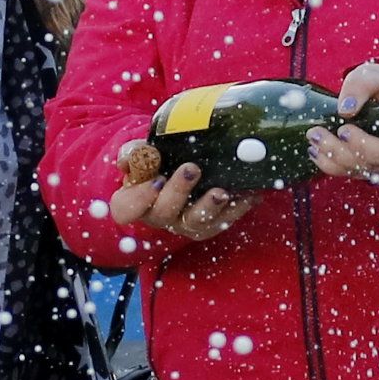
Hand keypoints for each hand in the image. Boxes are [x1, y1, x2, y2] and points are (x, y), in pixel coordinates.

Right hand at [106, 138, 250, 245]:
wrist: (175, 172)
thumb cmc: (154, 164)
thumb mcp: (140, 155)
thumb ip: (134, 153)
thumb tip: (132, 155)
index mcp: (134, 202)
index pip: (127, 208)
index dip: (139, 197)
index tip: (155, 178)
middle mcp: (159, 217)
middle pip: (165, 212)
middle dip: (179, 191)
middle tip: (191, 169)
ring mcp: (184, 224)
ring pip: (196, 222)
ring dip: (210, 207)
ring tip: (222, 192)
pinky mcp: (208, 226)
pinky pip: (224, 220)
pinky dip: (239, 207)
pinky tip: (251, 193)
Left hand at [309, 61, 378, 178]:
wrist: (377, 105)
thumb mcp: (372, 75)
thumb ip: (361, 84)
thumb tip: (346, 110)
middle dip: (363, 147)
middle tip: (342, 130)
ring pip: (369, 168)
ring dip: (338, 154)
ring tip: (316, 135)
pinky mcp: (373, 168)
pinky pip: (352, 173)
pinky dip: (330, 163)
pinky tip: (316, 149)